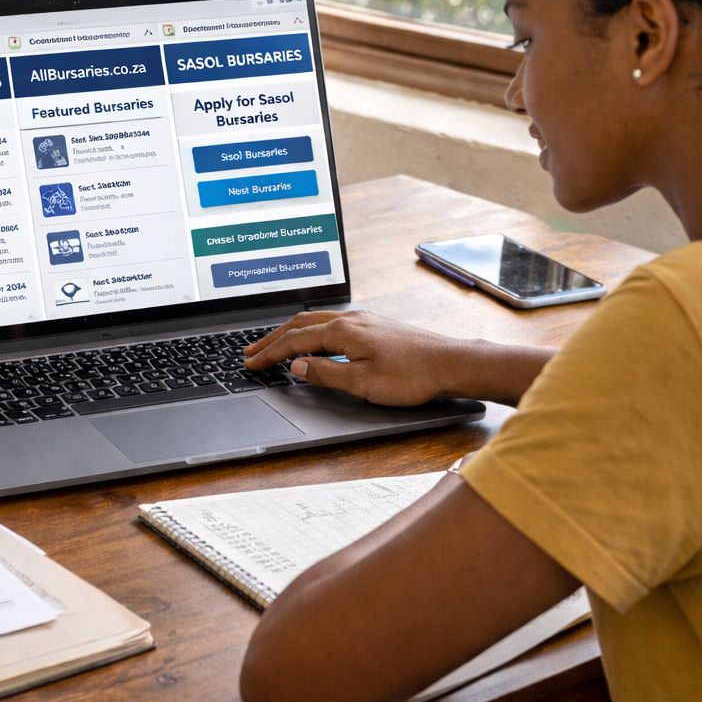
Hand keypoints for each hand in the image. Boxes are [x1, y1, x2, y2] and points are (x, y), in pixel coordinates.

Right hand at [243, 310, 468, 405]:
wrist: (451, 363)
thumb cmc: (412, 375)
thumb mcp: (363, 382)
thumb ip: (327, 373)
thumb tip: (298, 366)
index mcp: (343, 331)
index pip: (294, 340)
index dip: (269, 353)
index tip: (251, 363)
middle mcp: (351, 319)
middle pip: (300, 324)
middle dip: (272, 338)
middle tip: (251, 352)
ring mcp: (364, 320)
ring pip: (315, 320)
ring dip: (290, 332)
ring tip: (274, 344)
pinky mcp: (375, 325)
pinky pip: (331, 322)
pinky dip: (310, 330)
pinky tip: (312, 338)